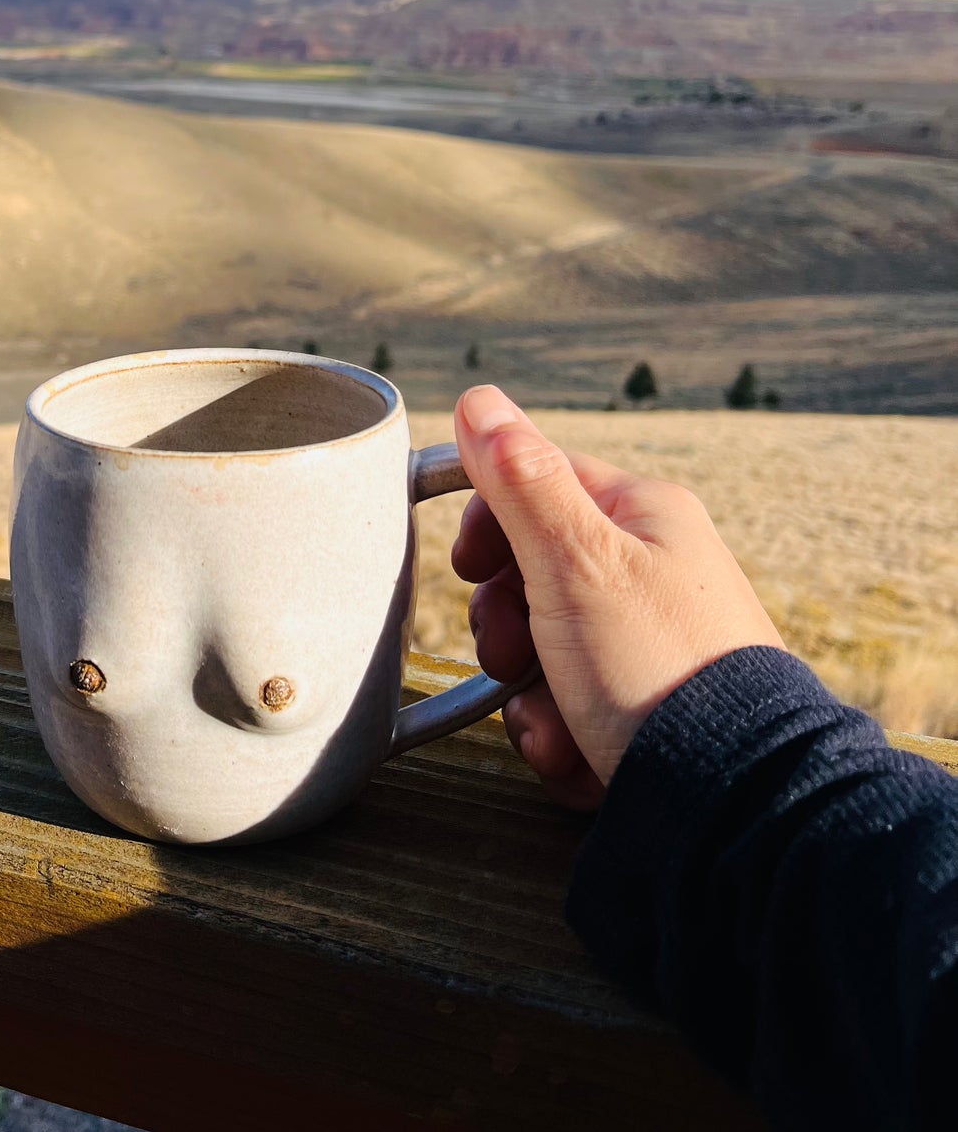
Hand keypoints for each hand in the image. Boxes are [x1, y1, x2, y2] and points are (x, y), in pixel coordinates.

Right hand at [450, 386, 783, 809]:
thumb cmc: (656, 667)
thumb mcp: (575, 560)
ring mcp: (658, 645)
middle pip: (536, 575)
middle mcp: (658, 572)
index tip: (468, 566)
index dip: (490, 523)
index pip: (541, 482)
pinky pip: (577, 710)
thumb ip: (521, 479)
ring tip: (555, 723)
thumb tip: (478, 401)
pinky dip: (565, 737)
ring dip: (530, 695)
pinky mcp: (655, 711)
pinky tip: (580, 757)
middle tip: (508, 653)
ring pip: (549, 652)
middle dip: (505, 626)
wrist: (732, 800)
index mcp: (646, 516)